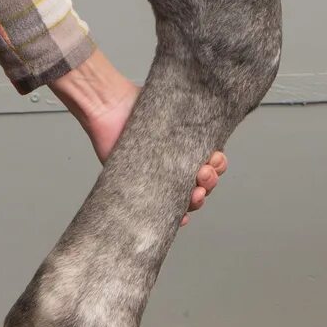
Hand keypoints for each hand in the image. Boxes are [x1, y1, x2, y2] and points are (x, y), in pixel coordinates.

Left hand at [50, 49, 226, 216]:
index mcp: (187, 149)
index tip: (213, 160)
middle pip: (203, 184)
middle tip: (203, 174)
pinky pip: (163, 210)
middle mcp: (176, 165)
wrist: (109, 109)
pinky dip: (176, 218)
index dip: (218, 167)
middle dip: (209, 182)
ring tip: (195, 192)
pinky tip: (183, 217)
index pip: (213, 165)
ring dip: (198, 199)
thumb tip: (214, 142)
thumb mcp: (175, 115)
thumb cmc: (140, 108)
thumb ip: (196, 127)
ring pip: (187, 199)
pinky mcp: (141, 189)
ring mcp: (160, 179)